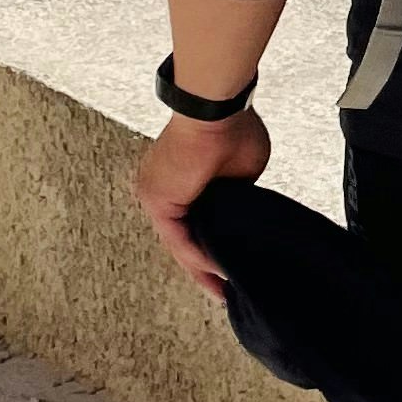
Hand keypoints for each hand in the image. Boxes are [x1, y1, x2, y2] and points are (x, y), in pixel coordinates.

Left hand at [135, 103, 270, 295]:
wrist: (216, 111)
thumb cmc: (231, 127)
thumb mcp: (244, 171)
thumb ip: (239, 196)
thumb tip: (243, 213)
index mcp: (180, 181)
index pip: (195, 223)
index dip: (213, 248)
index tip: (231, 265)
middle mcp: (162, 190)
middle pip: (185, 238)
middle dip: (205, 266)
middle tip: (222, 290)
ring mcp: (157, 196)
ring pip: (180, 242)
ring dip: (201, 268)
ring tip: (221, 291)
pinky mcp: (159, 200)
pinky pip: (178, 238)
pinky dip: (197, 256)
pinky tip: (216, 272)